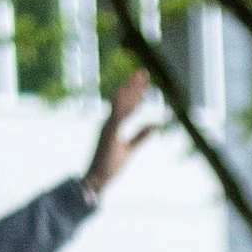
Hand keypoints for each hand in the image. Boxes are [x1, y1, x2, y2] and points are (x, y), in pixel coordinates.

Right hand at [86, 67, 158, 198]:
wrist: (96, 179)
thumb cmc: (110, 165)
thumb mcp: (129, 149)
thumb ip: (141, 136)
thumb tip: (154, 125)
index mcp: (113, 124)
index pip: (126, 104)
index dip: (135, 92)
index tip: (144, 82)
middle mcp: (109, 122)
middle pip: (123, 99)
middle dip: (133, 85)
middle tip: (143, 72)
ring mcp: (107, 126)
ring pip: (120, 104)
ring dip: (130, 90)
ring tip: (139, 78)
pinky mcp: (108, 134)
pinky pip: (117, 116)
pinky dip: (124, 105)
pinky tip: (131, 96)